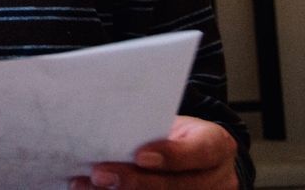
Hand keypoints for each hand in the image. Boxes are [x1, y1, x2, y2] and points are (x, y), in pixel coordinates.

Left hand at [70, 115, 237, 188]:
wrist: (196, 153)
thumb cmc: (177, 133)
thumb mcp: (173, 122)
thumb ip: (149, 127)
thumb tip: (106, 124)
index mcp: (217, 145)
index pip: (201, 151)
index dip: (172, 156)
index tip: (140, 156)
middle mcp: (217, 178)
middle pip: (177, 186)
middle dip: (135, 181)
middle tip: (100, 174)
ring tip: (87, 185)